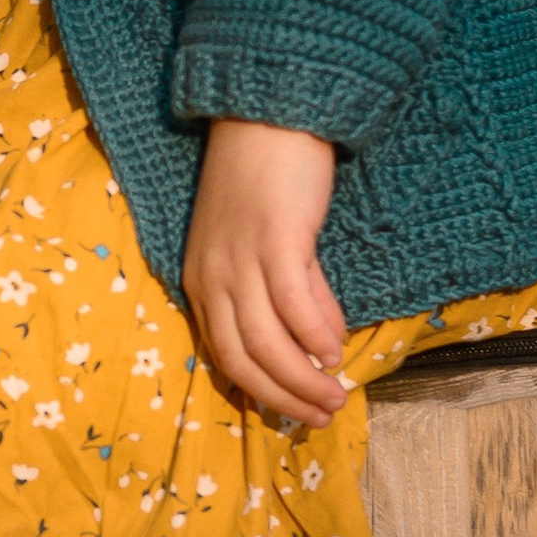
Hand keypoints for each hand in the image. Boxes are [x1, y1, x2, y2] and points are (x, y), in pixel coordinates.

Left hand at [181, 118, 347, 426]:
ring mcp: (240, 260)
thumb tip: (321, 346)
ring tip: (334, 400)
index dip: (260, 390)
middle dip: (282, 397)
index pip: (224, 354)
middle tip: (320, 420)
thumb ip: (290, 293)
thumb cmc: (265, 179)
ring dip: (303, 379)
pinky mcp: (274, 240)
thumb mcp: (264, 245)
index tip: (291, 413)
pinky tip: (334, 353)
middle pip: (243, 358)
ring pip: (268, 341)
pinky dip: (314, 334)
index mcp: (201, 281)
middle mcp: (213, 276)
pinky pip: (293, 303)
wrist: (265, 117)